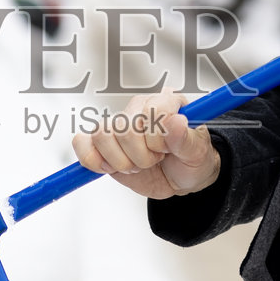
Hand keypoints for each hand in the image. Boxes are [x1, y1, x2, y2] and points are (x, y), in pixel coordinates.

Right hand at [71, 91, 220, 199]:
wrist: (180, 178)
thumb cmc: (191, 160)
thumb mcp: (198, 153)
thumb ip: (186, 139)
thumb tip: (176, 122)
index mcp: (165, 102)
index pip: (150, 112)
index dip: (157, 139)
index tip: (166, 151)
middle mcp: (139, 108)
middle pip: (124, 128)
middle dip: (141, 156)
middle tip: (154, 161)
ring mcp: (119, 124)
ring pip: (102, 134)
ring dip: (120, 161)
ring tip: (136, 165)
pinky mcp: (102, 143)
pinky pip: (81, 142)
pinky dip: (91, 160)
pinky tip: (111, 168)